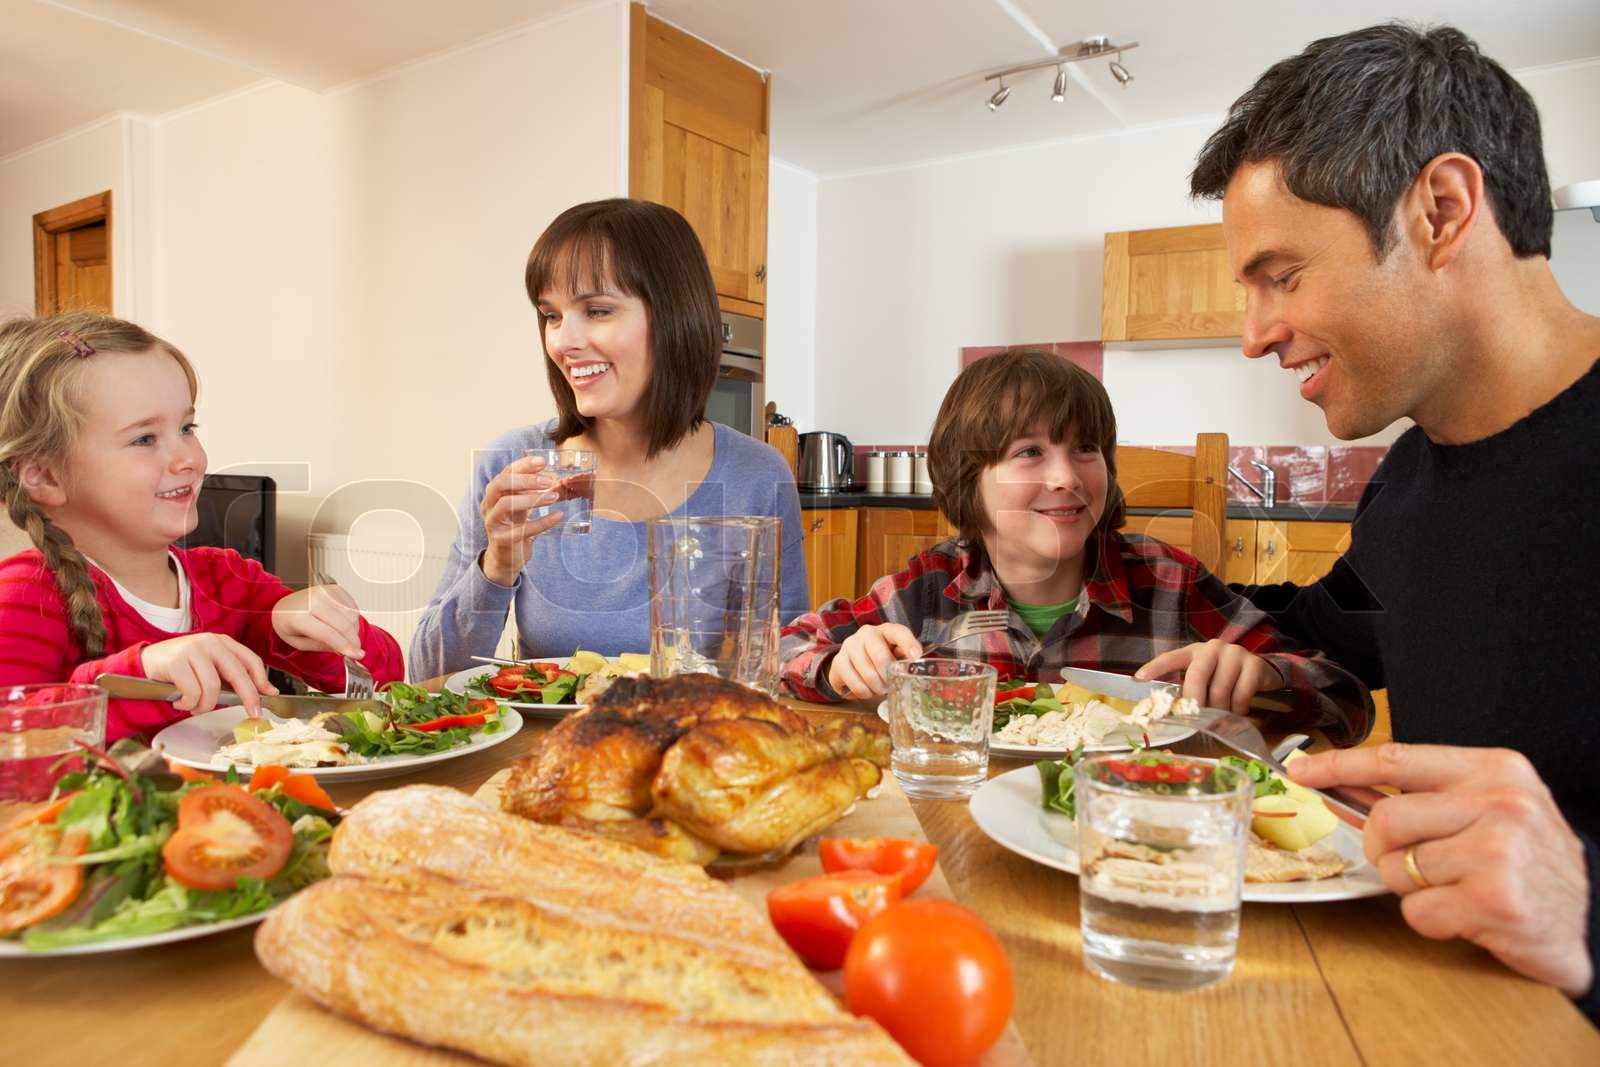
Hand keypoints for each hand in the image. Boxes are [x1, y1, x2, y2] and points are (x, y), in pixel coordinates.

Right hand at [140, 633, 276, 714]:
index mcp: (222, 642)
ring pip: (213, 687)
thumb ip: (232, 676)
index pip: (250, 660)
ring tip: (194, 708)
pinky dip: (188, 704)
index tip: (269, 696)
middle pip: (237, 673)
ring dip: (205, 705)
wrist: (144, 664)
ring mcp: (192, 650)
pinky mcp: (176, 661)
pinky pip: (192, 692)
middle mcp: (210, 642)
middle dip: (248, 697)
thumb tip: (265, 692)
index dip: (262, 679)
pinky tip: (180, 702)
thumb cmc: (181, 668)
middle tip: (252, 713)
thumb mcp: (209, 666)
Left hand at [273, 583, 362, 657]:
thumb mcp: (298, 643)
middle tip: (356, 650)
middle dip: (353, 640)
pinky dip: (353, 619)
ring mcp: (325, 592)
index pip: (329, 634)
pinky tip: (345, 625)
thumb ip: (321, 646)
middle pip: (344, 625)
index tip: (357, 655)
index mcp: (300, 616)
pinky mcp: (335, 589)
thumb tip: (345, 649)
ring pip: (351, 616)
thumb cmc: (289, 623)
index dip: (345, 646)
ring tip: (347, 638)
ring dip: (354, 630)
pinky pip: (353, 607)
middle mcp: (314, 601)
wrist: (286, 605)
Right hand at [480, 455, 565, 585]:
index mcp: (494, 493)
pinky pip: (522, 529)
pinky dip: (543, 521)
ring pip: (506, 504)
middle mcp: (489, 505)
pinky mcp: (502, 540)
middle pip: (501, 484)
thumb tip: (550, 472)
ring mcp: (493, 522)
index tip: (543, 462)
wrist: (506, 557)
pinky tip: (558, 516)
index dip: (523, 465)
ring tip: (554, 496)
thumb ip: (529, 490)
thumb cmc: (515, 526)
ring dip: (532, 498)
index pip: (506, 472)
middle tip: (549, 480)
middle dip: (526, 480)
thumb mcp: (520, 504)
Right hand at [827, 623, 922, 699]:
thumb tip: (914, 669)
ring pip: (867, 673)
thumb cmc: (881, 656)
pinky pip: (854, 683)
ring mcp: (850, 645)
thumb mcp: (895, 654)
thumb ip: (904, 658)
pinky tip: (867, 691)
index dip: (908, 644)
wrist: (853, 658)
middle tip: (891, 686)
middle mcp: (867, 633)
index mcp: (886, 630)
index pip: (898, 632)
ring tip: (879, 689)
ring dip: (876, 688)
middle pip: (881, 657)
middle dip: (888, 677)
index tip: (916, 656)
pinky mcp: (838, 661)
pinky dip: (863, 692)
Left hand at [1135, 639, 1283, 713]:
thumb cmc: (1223, 677)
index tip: (1139, 677)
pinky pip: (1241, 694)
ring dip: (1220, 710)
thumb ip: (1189, 690)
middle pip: (1196, 676)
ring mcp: (1234, 653)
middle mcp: (1211, 648)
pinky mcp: (1254, 664)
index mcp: (1193, 652)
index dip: (1155, 667)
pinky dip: (1238, 709)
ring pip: (1220, 690)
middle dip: (1194, 700)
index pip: (1171, 658)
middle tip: (1196, 718)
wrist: (1259, 670)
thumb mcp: (1204, 679)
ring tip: (1222, 715)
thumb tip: (1175, 715)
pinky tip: (1239, 711)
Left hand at [1290, 743, 1592, 996]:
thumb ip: (1428, 796)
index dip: (1340, 765)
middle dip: (1385, 852)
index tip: (1302, 770)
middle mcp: (1499, 802)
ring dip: (1415, 890)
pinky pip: (1418, 911)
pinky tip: (1470, 916)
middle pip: (1385, 820)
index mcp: (1494, 770)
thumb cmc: (1532, 865)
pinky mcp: (1494, 899)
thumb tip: (1343, 784)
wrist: (1597, 920)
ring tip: (1459, 889)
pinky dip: (1433, 921)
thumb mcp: (1492, 810)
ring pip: (1398, 869)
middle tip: (1416, 867)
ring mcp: (1498, 850)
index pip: (1397, 759)